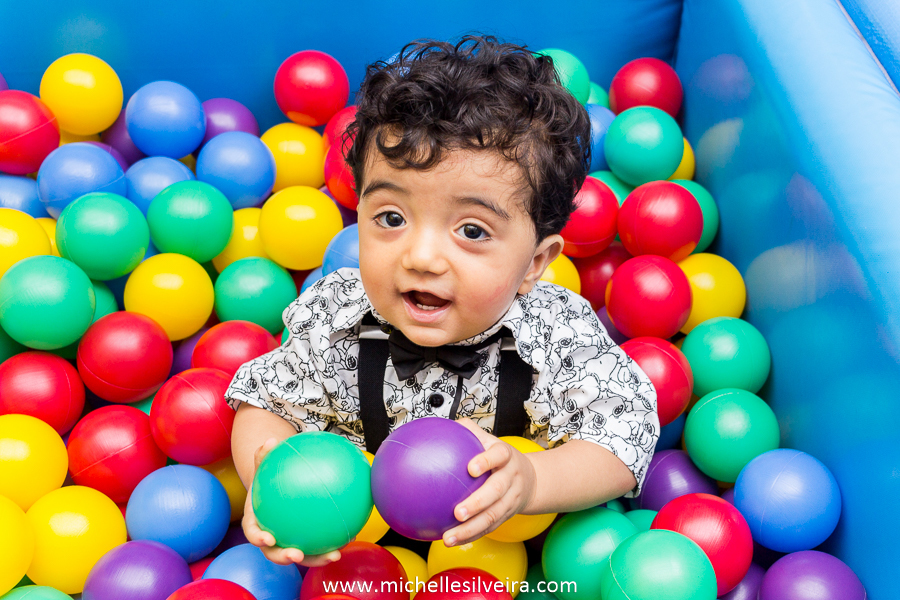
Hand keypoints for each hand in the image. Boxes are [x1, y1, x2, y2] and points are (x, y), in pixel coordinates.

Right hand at [242, 437, 343, 566]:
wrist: (274, 488)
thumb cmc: (267, 477)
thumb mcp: (264, 464)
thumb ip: (265, 454)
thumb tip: (271, 440)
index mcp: (256, 522)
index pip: (254, 534)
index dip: (259, 539)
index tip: (269, 539)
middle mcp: (270, 538)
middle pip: (275, 553)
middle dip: (286, 557)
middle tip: (298, 554)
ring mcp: (287, 542)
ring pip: (302, 555)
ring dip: (317, 559)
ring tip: (335, 555)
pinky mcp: (304, 542)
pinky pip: (318, 545)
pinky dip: (332, 544)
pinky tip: (351, 538)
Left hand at [442, 419, 536, 546]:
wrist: (531, 479)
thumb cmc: (501, 457)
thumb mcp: (490, 440)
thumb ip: (469, 431)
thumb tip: (442, 424)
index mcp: (506, 456)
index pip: (499, 455)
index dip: (486, 461)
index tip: (470, 468)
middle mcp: (511, 478)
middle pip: (496, 491)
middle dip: (477, 503)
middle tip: (457, 512)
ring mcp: (511, 499)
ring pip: (492, 516)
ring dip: (470, 529)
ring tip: (448, 537)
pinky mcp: (507, 515)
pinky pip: (489, 528)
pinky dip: (471, 536)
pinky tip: (452, 541)